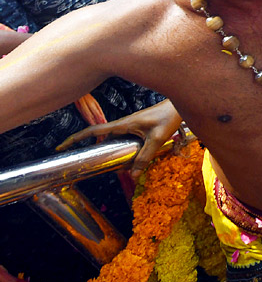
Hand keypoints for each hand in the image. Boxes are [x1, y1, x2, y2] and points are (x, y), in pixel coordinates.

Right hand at [56, 99, 182, 179]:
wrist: (179, 105)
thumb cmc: (169, 118)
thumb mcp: (157, 140)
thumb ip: (145, 157)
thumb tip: (133, 176)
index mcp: (123, 124)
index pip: (93, 130)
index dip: (76, 138)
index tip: (61, 146)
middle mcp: (123, 124)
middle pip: (101, 138)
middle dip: (92, 149)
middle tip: (85, 163)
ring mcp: (130, 125)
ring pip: (114, 141)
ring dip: (111, 151)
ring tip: (111, 165)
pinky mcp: (137, 128)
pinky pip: (124, 140)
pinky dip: (122, 150)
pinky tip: (131, 160)